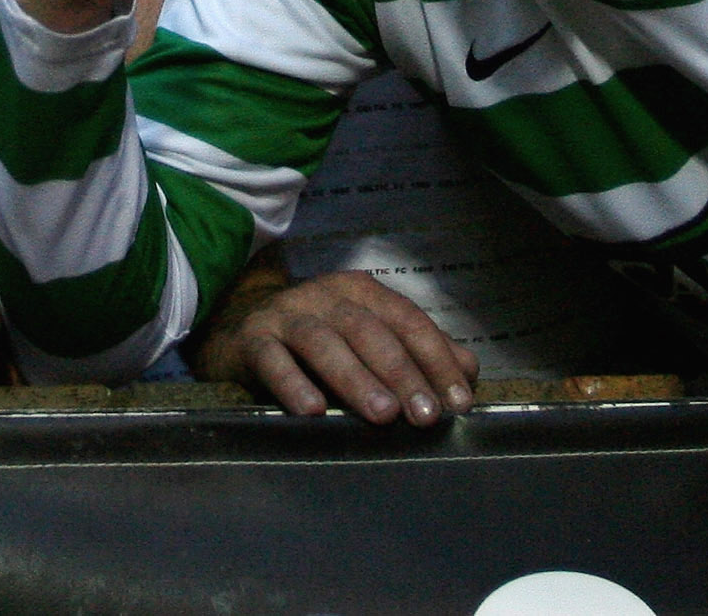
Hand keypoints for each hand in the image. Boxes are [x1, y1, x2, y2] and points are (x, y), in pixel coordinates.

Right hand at [199, 269, 474, 425]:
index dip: (436, 359)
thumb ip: (417, 351)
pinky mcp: (252, 339)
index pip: (408, 321)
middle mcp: (326, 296)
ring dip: (356, 378)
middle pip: (370, 331)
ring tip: (382, 414)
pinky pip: (272, 360)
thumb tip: (468, 372)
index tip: (458, 401)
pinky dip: (293, 383)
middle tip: (425, 415)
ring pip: (324, 342)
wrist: (239, 327)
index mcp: (361, 292)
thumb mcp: (368, 336)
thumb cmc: (318, 339)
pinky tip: (311, 411)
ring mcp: (286, 315)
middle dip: (402, 374)